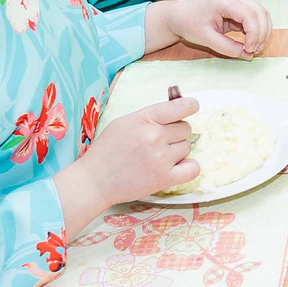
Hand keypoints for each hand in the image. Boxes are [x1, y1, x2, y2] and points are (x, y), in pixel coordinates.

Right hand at [79, 95, 200, 206]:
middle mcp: (154, 137)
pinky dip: (188, 167)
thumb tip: (175, 108)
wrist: (94, 181)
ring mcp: (160, 158)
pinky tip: (176, 166)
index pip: (179, 107)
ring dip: (177, 151)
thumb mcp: (123, 122)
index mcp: (144, 119)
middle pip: (185, 128)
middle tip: (159, 141)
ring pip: (187, 147)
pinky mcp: (164, 178)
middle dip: (175, 133)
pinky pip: (193, 168)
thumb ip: (149, 116)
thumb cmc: (107, 150)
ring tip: (157, 156)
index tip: (192, 106)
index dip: (189, 105)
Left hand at [166, 0, 270, 56]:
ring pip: (262, 14)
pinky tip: (252, 43)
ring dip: (263, 31)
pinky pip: (256, 18)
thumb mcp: (205, 38)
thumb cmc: (189, 23)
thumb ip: (226, 47)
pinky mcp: (239, 10)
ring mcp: (238, 2)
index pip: (250, 15)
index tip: (248, 50)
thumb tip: (247, 55)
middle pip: (260, 12)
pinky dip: (258, 30)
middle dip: (262, 33)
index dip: (254, 34)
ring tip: (255, 48)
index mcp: (225, 2)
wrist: (179, 15)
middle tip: (253, 51)